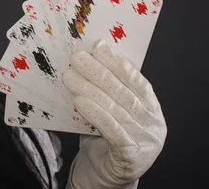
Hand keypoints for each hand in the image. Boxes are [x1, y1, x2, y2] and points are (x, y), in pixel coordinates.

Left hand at [61, 39, 166, 188]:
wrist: (104, 177)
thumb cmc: (104, 139)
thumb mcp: (109, 112)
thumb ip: (104, 92)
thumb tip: (85, 61)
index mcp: (152, 109)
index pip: (137, 81)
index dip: (118, 62)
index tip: (98, 46)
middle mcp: (153, 125)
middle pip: (123, 93)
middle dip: (97, 71)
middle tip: (76, 56)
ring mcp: (145, 142)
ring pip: (114, 110)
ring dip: (89, 89)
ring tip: (69, 75)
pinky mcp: (131, 158)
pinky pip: (112, 131)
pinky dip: (95, 114)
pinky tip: (79, 101)